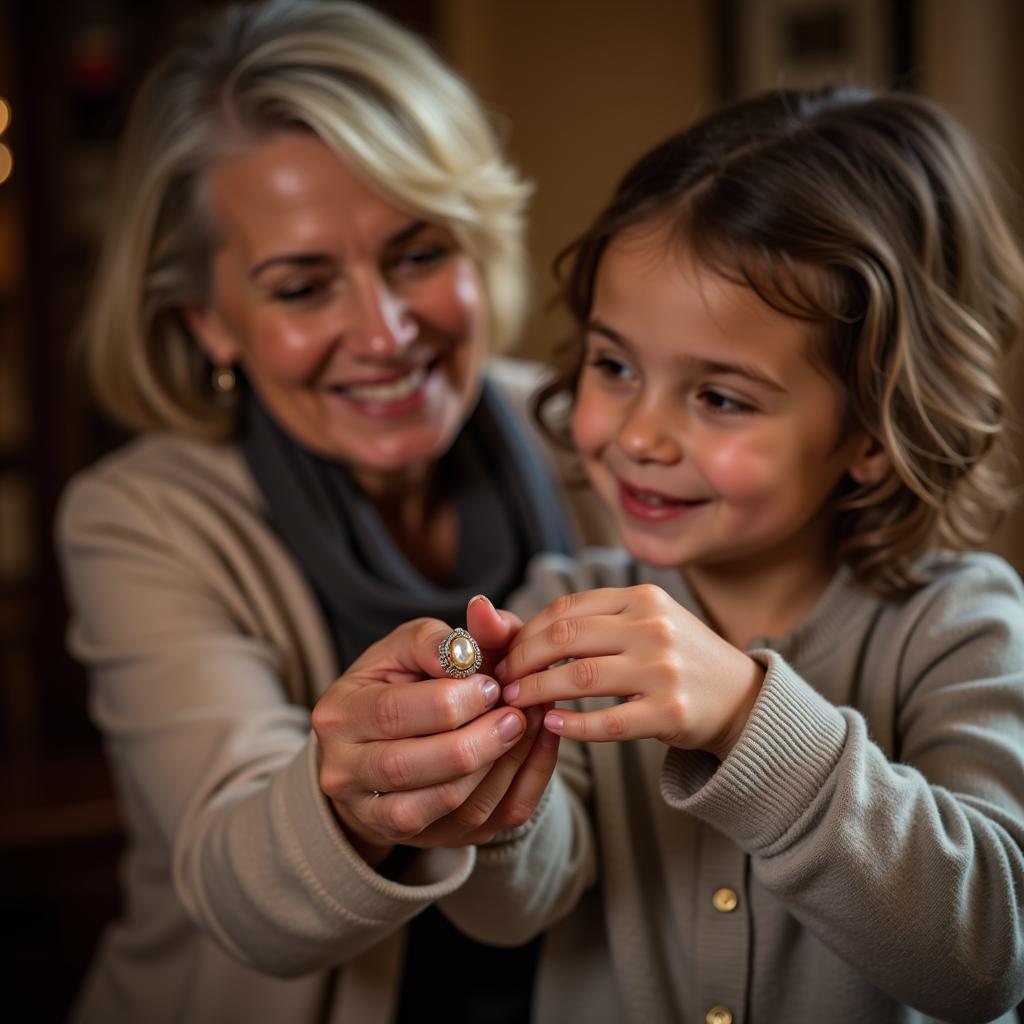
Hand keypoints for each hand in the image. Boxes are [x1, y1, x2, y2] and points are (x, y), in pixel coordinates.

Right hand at [311, 596, 558, 864]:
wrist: (378, 748)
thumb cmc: (396, 685)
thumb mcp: (407, 649)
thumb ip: (446, 635)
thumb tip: (486, 613)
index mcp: (339, 714)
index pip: (392, 711)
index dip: (448, 699)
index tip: (490, 682)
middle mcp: (348, 772)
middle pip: (410, 766)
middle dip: (474, 739)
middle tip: (514, 712)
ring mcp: (383, 815)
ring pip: (443, 804)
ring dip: (498, 764)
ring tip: (525, 725)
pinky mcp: (426, 838)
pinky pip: (478, 823)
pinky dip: (516, 785)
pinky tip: (533, 747)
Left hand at [495, 585, 763, 760]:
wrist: (741, 698)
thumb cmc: (679, 659)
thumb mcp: (648, 623)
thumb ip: (599, 621)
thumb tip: (524, 630)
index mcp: (643, 599)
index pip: (567, 609)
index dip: (526, 632)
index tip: (506, 653)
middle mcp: (654, 628)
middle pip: (565, 638)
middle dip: (523, 660)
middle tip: (501, 681)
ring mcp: (664, 670)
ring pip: (580, 677)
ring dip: (537, 691)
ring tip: (515, 703)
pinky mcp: (671, 713)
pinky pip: (608, 722)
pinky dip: (573, 725)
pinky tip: (553, 725)